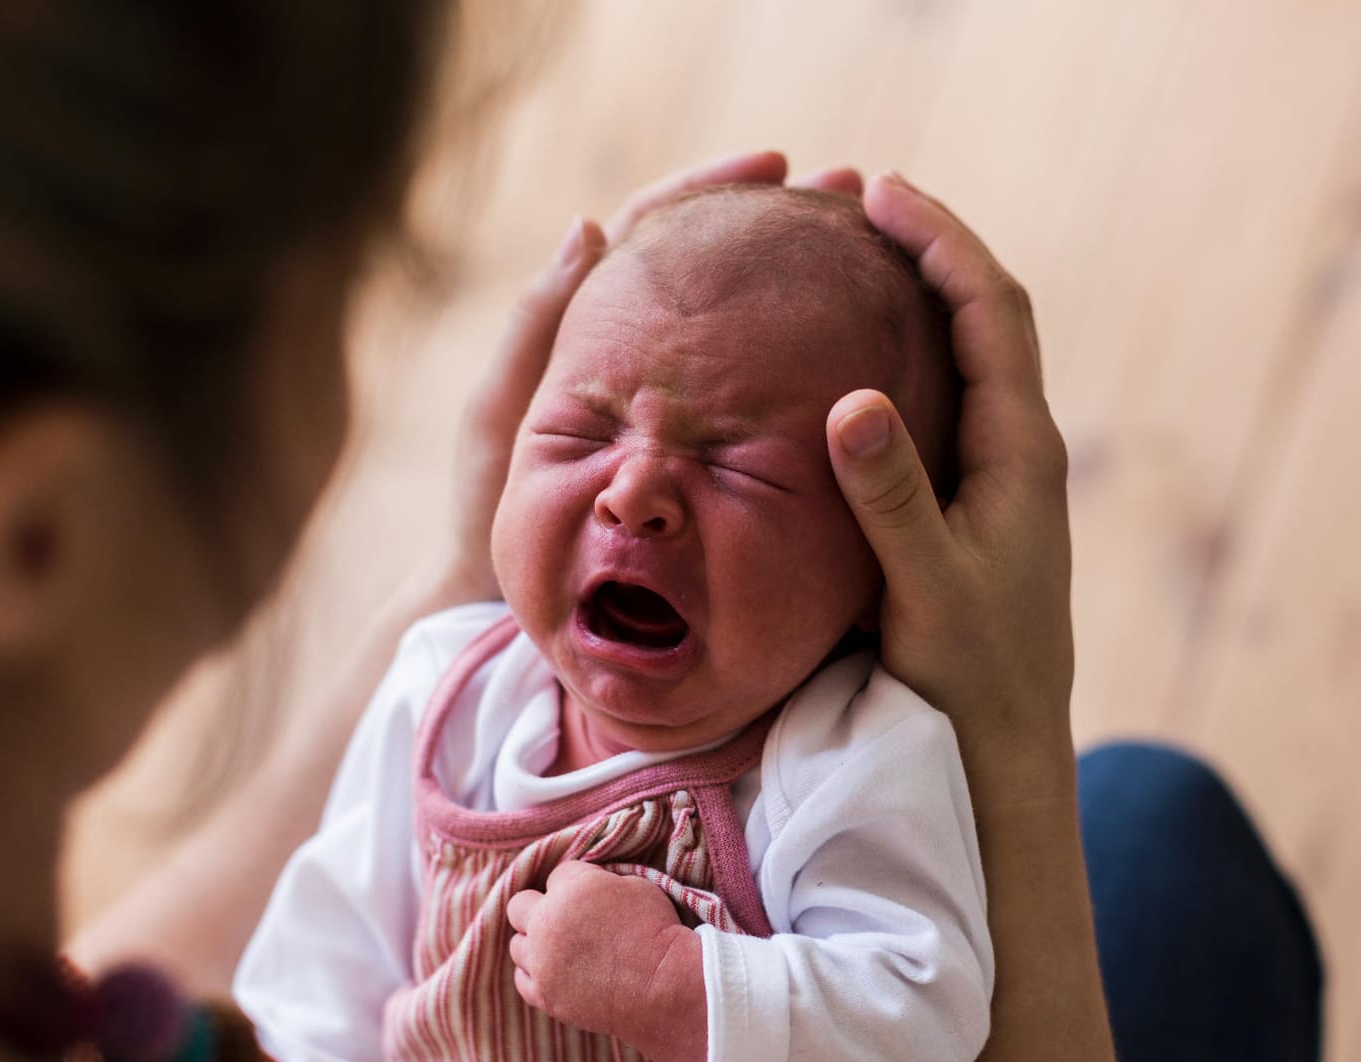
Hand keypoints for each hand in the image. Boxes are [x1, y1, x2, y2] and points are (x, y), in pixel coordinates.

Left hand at [438, 151, 864, 603]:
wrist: (503, 598)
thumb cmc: (490, 508)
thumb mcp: (503, 412)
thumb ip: (537, 325)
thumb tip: (591, 225)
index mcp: (592, 327)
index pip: (658, 229)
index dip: (712, 189)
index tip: (775, 164)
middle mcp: (644, 355)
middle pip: (718, 266)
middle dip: (781, 224)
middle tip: (850, 194)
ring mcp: (678, 403)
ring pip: (746, 326)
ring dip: (803, 284)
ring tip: (870, 253)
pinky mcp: (704, 453)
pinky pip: (757, 398)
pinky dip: (800, 365)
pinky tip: (855, 353)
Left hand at [506, 861, 706, 1061]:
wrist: (664, 986)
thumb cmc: (657, 932)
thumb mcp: (636, 885)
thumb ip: (599, 881)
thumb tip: (588, 886)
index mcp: (571, 888)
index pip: (557, 874)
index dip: (576, 884)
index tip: (592, 898)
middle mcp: (547, 922)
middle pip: (519, 905)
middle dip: (539, 907)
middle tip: (564, 919)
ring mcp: (541, 962)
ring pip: (517, 945)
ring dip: (535, 943)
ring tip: (563, 950)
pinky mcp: (544, 995)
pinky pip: (522, 979)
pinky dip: (536, 974)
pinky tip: (557, 972)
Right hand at [827, 172, 1074, 792]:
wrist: (1006, 748)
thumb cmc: (970, 676)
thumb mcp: (925, 590)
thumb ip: (892, 498)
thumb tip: (853, 399)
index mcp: (1020, 451)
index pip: (991, 311)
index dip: (941, 241)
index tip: (880, 191)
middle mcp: (1021, 449)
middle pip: (986, 314)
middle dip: (931, 246)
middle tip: (859, 199)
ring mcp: (1002, 475)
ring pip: (969, 354)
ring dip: (922, 292)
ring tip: (857, 252)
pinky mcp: (976, 503)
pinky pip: (948, 397)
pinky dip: (910, 351)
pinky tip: (860, 355)